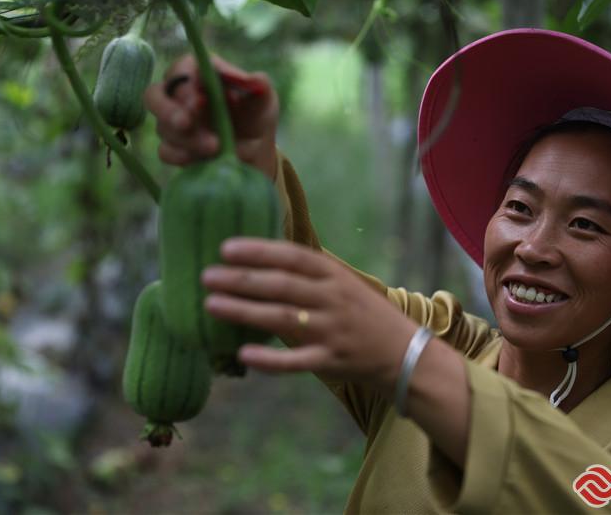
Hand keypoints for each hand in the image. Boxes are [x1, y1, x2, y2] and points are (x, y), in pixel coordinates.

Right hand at [143, 55, 279, 179]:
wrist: (255, 152)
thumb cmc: (256, 116)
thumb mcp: (264, 101)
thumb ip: (260, 87)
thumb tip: (256, 80)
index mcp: (199, 73)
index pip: (180, 69)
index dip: (186, 84)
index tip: (202, 100)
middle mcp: (179, 95)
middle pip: (154, 95)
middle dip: (168, 110)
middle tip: (186, 124)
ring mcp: (172, 122)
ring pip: (162, 127)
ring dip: (187, 138)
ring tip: (214, 147)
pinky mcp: (173, 147)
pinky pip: (165, 151)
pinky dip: (180, 156)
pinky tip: (196, 159)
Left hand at [201, 238, 418, 393]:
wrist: (404, 353)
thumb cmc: (362, 314)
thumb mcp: (342, 283)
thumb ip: (307, 274)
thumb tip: (258, 261)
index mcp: (334, 275)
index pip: (292, 256)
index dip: (258, 250)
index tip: (225, 248)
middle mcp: (333, 299)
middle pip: (281, 285)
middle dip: (241, 279)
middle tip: (206, 276)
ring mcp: (332, 330)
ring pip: (282, 319)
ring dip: (244, 311)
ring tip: (211, 305)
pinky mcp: (330, 361)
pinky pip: (295, 361)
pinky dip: (269, 359)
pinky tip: (242, 354)